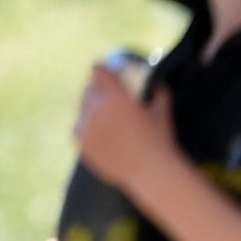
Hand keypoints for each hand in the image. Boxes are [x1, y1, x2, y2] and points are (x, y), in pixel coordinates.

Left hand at [74, 62, 177, 193]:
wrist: (149, 171)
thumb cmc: (159, 139)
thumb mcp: (162, 109)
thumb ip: (158, 91)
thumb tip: (155, 82)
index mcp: (115, 96)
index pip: (98, 72)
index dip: (101, 69)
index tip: (104, 70)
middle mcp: (96, 109)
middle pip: (89, 90)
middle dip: (97, 89)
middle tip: (105, 93)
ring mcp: (86, 128)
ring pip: (82, 109)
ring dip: (91, 107)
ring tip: (102, 113)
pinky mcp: (82, 144)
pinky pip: (78, 128)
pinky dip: (86, 125)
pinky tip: (97, 130)